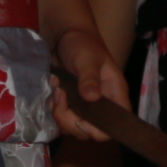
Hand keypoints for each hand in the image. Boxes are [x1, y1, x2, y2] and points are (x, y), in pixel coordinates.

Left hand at [50, 26, 128, 142]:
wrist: (66, 35)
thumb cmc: (83, 44)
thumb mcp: (87, 59)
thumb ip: (89, 78)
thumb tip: (92, 97)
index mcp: (114, 95)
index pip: (114, 126)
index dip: (98, 130)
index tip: (80, 118)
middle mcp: (101, 105)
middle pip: (88, 131)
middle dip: (70, 119)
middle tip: (60, 96)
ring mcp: (84, 106)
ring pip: (72, 126)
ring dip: (59, 112)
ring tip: (56, 89)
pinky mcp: (70, 104)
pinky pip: (61, 117)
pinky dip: (53, 108)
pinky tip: (52, 89)